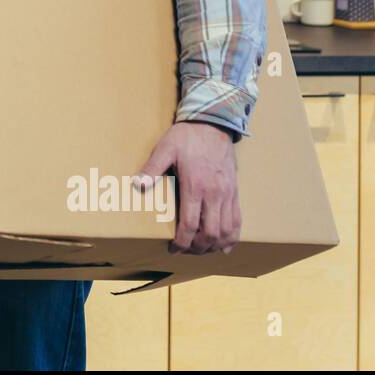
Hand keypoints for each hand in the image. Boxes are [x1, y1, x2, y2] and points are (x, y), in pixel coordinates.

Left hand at [134, 121, 239, 254]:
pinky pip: (238, 219)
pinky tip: (226, 246)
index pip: (191, 225)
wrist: (213, 122)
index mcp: (195, 186)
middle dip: (197, 248)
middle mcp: (215, 194)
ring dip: (215, 245)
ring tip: (202, 251)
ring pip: (226, 230)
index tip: (173, 249)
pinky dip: (233, 236)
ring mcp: (227, 193)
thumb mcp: (165, 148)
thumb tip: (137, 185)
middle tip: (185, 251)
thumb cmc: (187, 136)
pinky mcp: (234, 191)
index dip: (182, 242)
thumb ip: (151, 168)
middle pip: (210, 233)